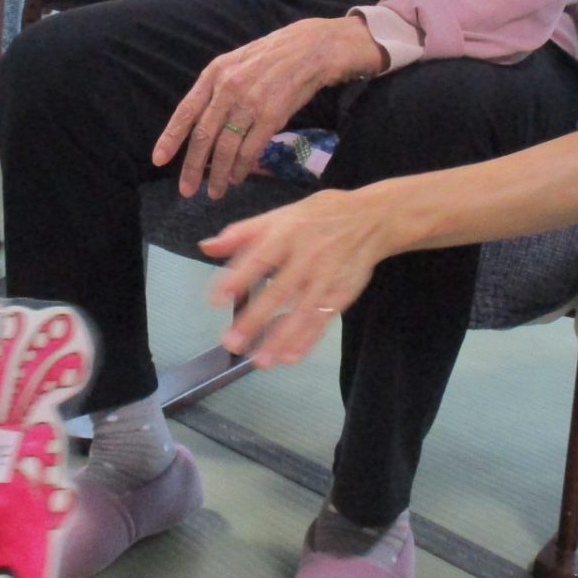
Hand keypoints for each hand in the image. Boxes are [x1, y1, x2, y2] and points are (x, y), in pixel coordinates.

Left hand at [154, 16, 384, 199]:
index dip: (171, 138)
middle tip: (187, 190)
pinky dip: (242, 167)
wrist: (311, 49)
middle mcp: (228, 88)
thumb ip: (217, 91)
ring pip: (226, 147)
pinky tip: (238, 177)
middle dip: (193, 167)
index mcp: (214, 74)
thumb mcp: (236, 64)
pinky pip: (251, 149)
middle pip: (204, 136)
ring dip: (219, 174)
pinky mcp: (272, 115)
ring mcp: (250, 102)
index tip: (158, 160)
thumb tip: (200, 126)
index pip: (186, 111)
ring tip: (216, 191)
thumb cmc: (272, 57)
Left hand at [202, 188, 392, 367]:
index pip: (258, 258)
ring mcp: (326, 278)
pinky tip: (290, 357)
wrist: (371, 219)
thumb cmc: (318, 216)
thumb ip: (242, 233)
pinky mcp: (342, 294)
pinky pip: (323, 321)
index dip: (237, 278)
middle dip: (256, 319)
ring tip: (260, 361)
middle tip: (232, 342)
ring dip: (281, 338)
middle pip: (279, 291)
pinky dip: (307, 340)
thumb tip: (206, 246)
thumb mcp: (279, 216)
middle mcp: (306, 257)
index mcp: (286, 234)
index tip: (217, 299)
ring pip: (302, 312)